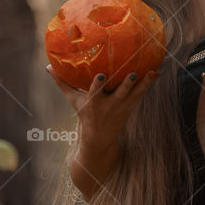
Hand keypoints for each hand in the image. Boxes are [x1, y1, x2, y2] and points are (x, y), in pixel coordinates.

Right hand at [45, 65, 160, 150]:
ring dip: (143, 83)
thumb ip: (62, 82)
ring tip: (152, 72)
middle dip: (125, 85)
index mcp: (93, 103)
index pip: (95, 92)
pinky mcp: (131, 106)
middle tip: (132, 74)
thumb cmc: (85, 114)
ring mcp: (122, 106)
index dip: (98, 85)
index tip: (100, 75)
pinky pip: (141, 93)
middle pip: (119, 94)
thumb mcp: (73, 100)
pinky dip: (148, 83)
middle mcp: (109, 105)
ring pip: (134, 94)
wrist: (99, 138)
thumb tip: (48, 66)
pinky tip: (157, 71)